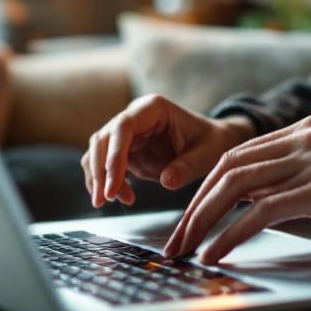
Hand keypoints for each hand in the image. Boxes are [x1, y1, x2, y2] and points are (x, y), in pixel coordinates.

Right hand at [81, 94, 256, 207]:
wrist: (212, 143)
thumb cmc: (211, 142)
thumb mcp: (207, 154)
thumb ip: (187, 166)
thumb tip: (167, 181)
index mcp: (153, 108)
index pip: (122, 127)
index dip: (113, 156)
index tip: (113, 185)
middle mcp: (135, 117)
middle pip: (103, 139)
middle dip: (99, 171)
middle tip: (104, 199)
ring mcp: (128, 134)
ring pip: (98, 152)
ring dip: (98, 178)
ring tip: (110, 201)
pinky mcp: (126, 151)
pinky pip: (106, 165)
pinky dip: (107, 182)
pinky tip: (123, 197)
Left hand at [163, 114, 310, 263]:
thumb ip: (298, 180)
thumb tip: (255, 206)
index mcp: (309, 128)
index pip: (239, 154)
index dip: (205, 187)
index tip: (188, 217)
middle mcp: (307, 136)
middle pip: (228, 167)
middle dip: (194, 207)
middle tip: (175, 240)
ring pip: (237, 186)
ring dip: (203, 221)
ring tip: (185, 250)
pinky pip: (262, 211)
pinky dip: (232, 235)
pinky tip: (217, 253)